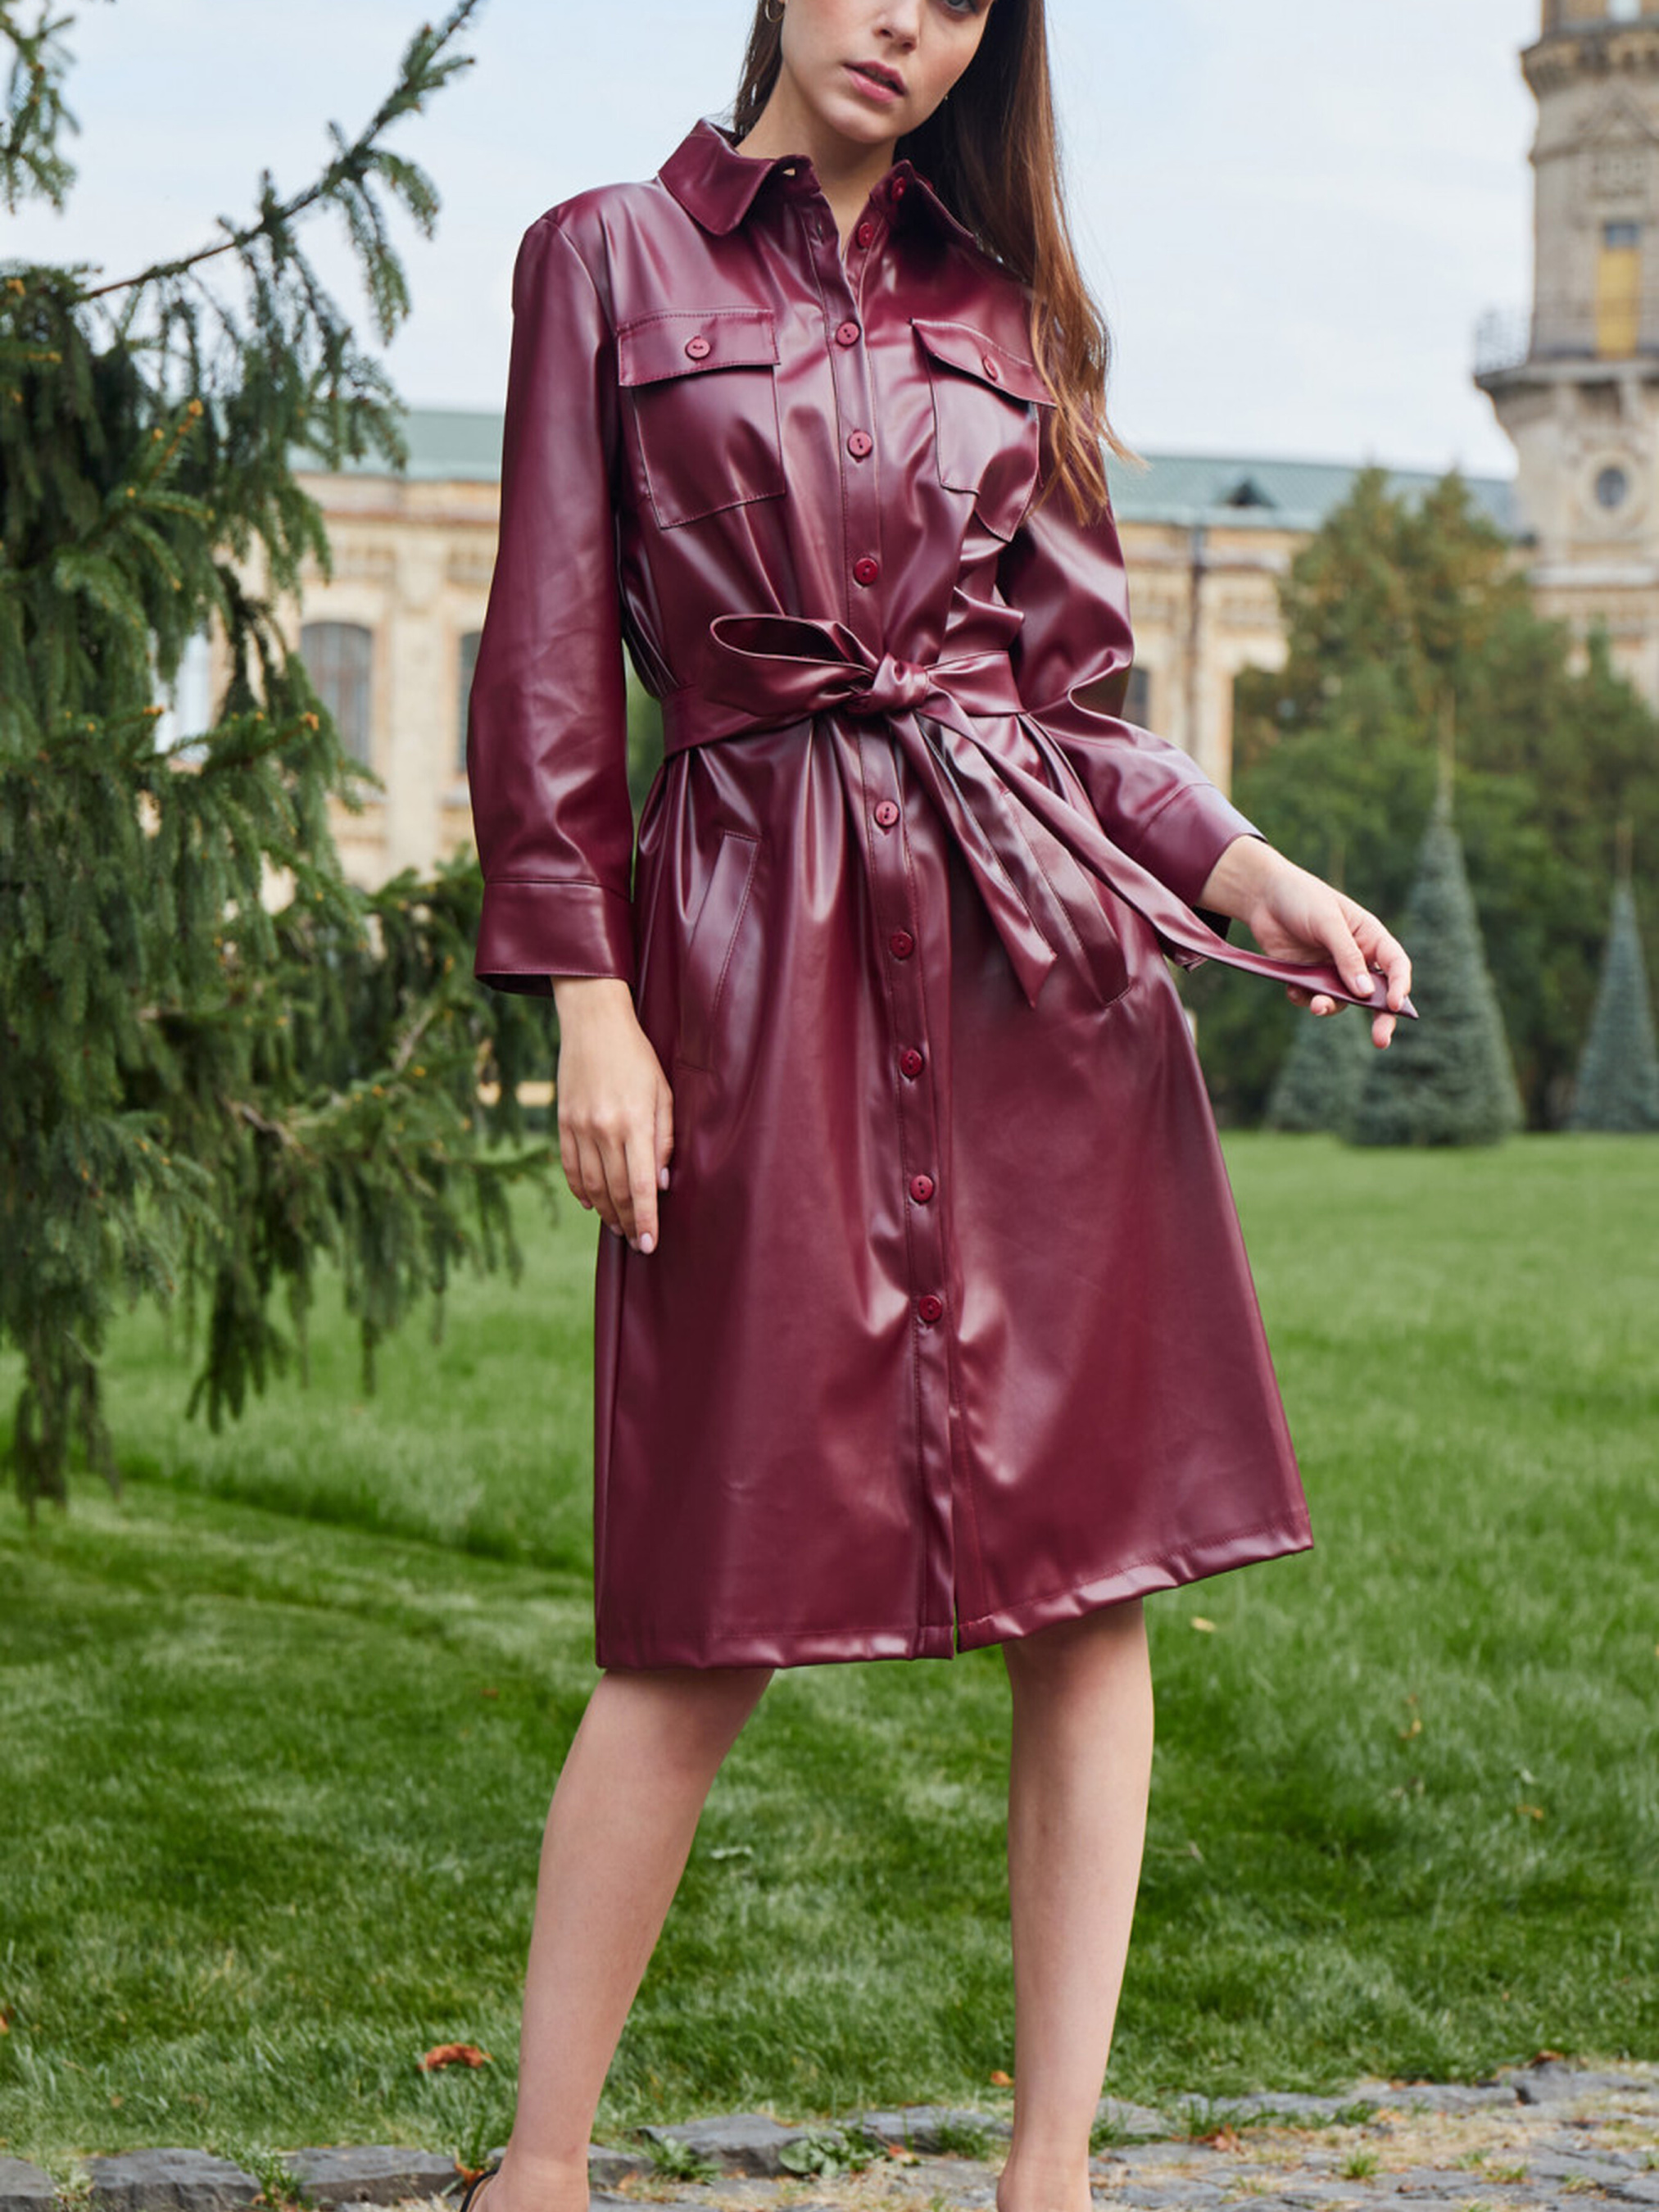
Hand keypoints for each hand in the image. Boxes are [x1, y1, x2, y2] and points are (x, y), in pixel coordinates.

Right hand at [550, 976, 673, 1250]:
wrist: (593, 1023)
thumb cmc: (637, 1057)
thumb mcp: (663, 1093)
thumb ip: (664, 1139)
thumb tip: (661, 1183)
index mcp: (634, 1122)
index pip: (642, 1186)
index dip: (646, 1219)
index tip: (649, 1244)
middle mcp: (604, 1130)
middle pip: (615, 1192)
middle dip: (627, 1222)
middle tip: (636, 1242)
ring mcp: (579, 1127)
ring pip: (591, 1186)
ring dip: (605, 1212)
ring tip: (618, 1226)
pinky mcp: (563, 1123)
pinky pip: (569, 1168)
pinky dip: (580, 1191)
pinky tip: (591, 1204)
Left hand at [1198, 838, 1412, 1048]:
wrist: (1262, 897)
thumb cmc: (1302, 898)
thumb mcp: (1328, 922)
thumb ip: (1346, 956)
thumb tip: (1365, 993)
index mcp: (1370, 937)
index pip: (1395, 966)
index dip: (1400, 987)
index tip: (1396, 1006)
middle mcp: (1355, 957)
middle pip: (1375, 994)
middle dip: (1379, 1017)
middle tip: (1381, 1040)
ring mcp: (1330, 969)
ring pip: (1341, 1001)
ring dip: (1331, 1007)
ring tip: (1317, 1006)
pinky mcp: (1306, 977)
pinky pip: (1311, 998)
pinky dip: (1304, 999)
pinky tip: (1292, 990)